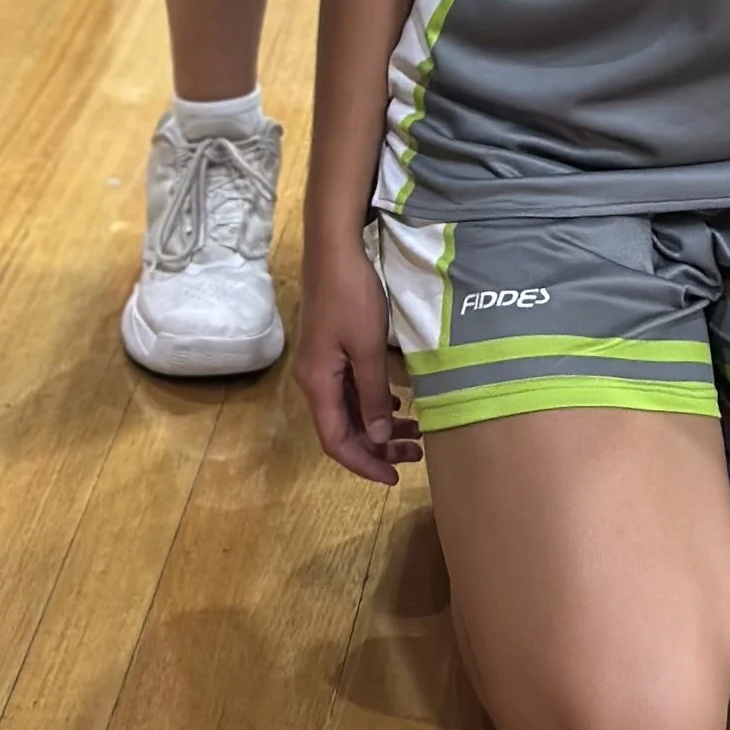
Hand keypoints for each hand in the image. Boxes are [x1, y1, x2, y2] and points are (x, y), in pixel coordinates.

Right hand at [296, 236, 419, 484]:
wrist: (334, 251)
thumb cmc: (352, 297)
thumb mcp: (367, 347)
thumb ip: (372, 393)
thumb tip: (377, 437)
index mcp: (318, 384)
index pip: (336, 441)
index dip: (363, 464)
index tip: (392, 478)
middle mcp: (315, 381)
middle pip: (344, 428)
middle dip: (378, 446)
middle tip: (414, 454)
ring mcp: (323, 365)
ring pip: (349, 409)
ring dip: (378, 424)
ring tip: (413, 432)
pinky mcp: (332, 350)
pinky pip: (351, 389)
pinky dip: (373, 401)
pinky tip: (396, 401)